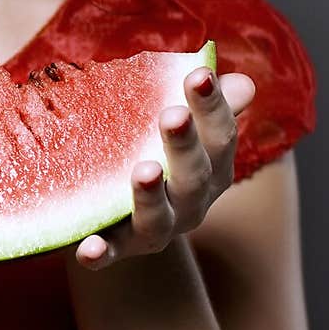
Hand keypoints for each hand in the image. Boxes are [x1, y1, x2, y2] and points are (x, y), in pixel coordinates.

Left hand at [73, 68, 254, 269]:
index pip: (220, 138)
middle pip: (194, 177)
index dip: (212, 107)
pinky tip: (86, 249)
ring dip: (151, 196)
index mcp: (211, 171)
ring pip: (157, 218)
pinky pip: (108, 254)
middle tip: (173, 115)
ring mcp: (154, 231)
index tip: (198, 74)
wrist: (124, 220)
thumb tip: (242, 82)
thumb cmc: (159, 158)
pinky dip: (99, 253)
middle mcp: (190, 205)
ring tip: (144, 170)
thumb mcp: (181, 130)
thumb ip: (207, 107)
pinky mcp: (115, 249)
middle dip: (184, 146)